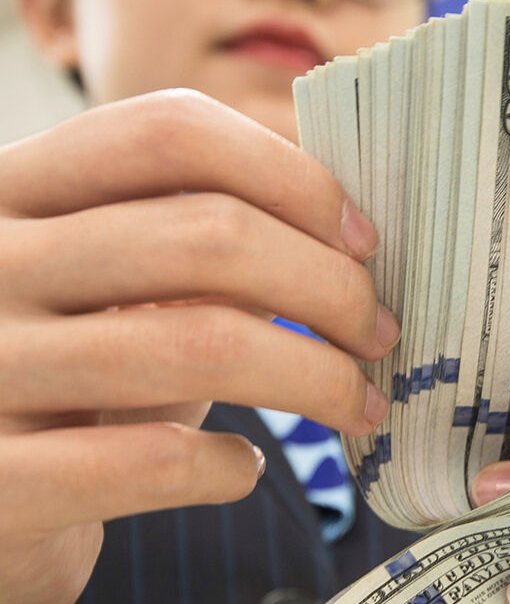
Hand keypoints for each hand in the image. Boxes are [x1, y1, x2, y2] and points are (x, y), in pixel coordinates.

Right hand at [0, 89, 397, 603]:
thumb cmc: (63, 388)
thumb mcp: (110, 293)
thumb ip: (195, 246)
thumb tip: (348, 235)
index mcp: (9, 189)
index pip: (168, 133)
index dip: (292, 179)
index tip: (362, 242)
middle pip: (206, 234)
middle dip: (331, 288)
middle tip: (380, 336)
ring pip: (199, 345)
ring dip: (315, 379)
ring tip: (357, 405)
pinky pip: (151, 461)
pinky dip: (225, 467)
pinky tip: (240, 470)